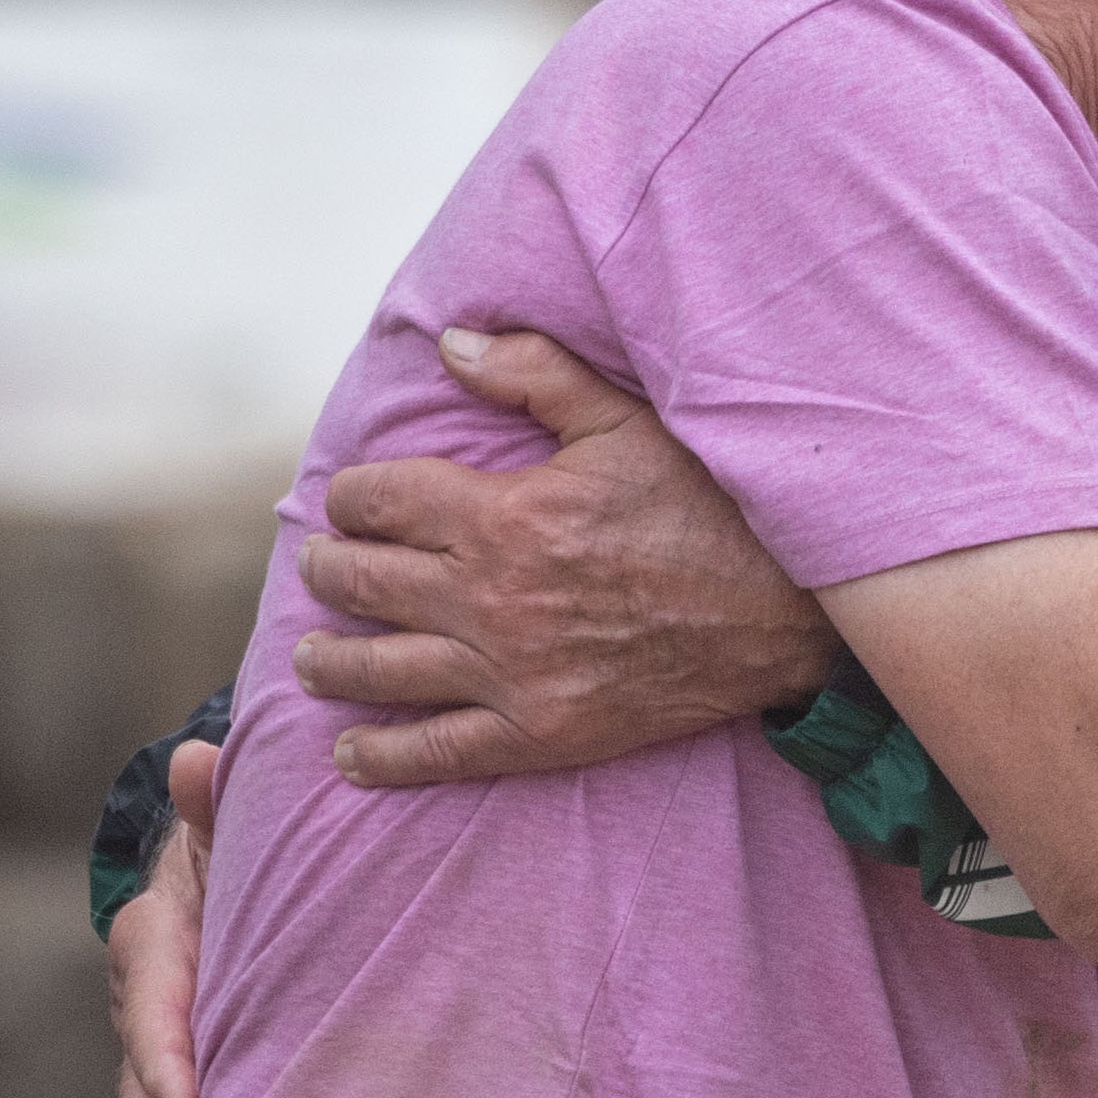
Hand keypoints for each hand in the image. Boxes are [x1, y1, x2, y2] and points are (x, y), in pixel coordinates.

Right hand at [110, 739, 215, 1097]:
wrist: (224, 865)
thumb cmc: (240, 841)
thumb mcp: (230, 819)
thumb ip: (215, 801)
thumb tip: (196, 757)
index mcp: (155, 939)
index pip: (156, 1005)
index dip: (169, 1059)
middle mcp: (142, 998)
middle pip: (143, 1077)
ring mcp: (152, 1043)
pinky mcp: (174, 1074)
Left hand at [286, 326, 835, 784]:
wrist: (783, 615)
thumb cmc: (707, 507)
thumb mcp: (625, 421)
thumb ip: (533, 373)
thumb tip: (450, 341)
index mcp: (503, 513)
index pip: (381, 500)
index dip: (353, 497)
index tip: (352, 501)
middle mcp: (490, 596)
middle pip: (363, 582)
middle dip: (329, 570)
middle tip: (322, 569)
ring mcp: (509, 672)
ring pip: (380, 669)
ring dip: (331, 660)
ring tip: (315, 656)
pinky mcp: (537, 733)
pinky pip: (436, 751)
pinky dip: (381, 755)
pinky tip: (349, 753)